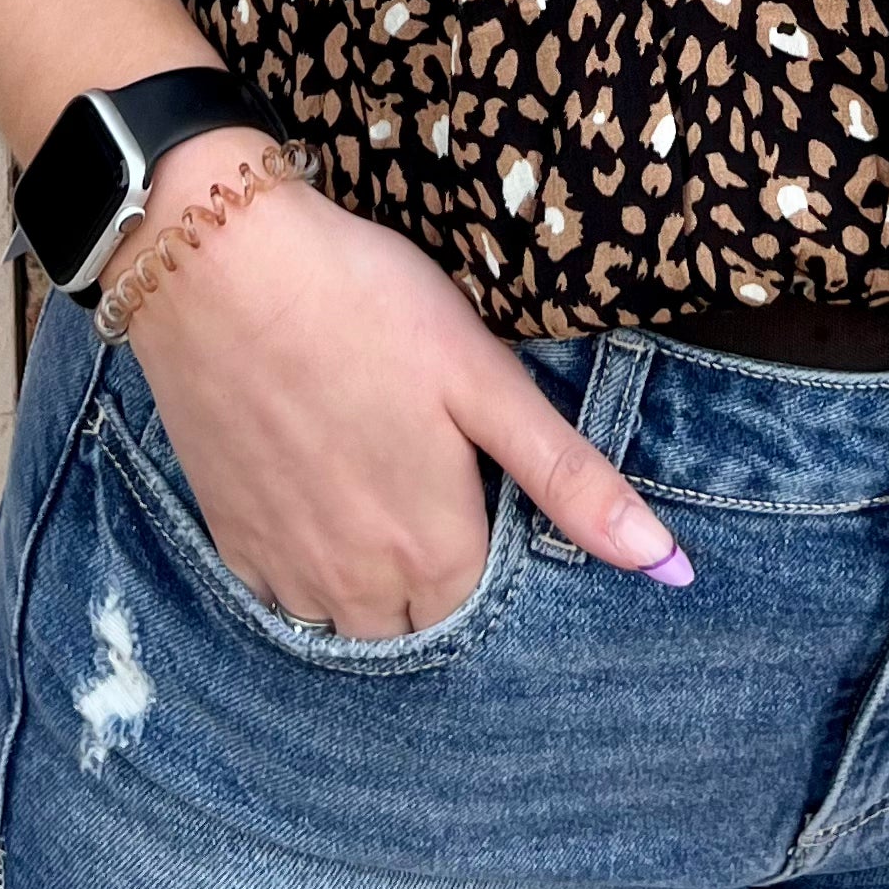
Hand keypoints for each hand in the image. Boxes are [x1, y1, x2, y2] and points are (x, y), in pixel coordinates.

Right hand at [115, 140, 688, 633]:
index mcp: (434, 552)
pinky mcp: (229, 538)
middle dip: (439, 582)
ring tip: (383, 499)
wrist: (218, 262)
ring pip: (348, 623)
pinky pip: (284, 596)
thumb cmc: (365, 305)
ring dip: (375, 587)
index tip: (491, 499)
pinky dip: (311, 570)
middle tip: (439, 494)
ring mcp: (285, 568)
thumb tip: (670, 568)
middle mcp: (357, 586)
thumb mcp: (483, 380)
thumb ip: (570, 481)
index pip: (488, 609)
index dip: (498, 554)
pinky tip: (320, 500)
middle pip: (418, 625)